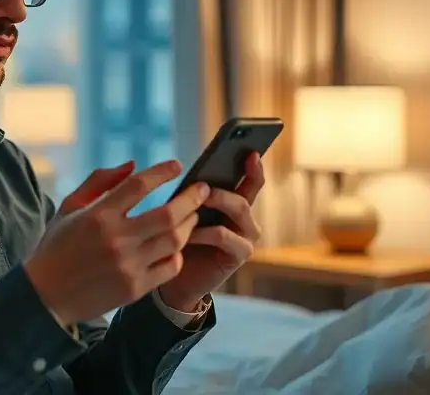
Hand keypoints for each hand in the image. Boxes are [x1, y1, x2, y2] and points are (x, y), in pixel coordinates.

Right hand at [24, 160, 212, 326]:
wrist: (46, 296)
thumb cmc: (58, 246)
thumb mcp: (70, 207)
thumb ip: (100, 182)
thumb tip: (133, 164)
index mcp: (98, 215)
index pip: (139, 185)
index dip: (162, 172)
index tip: (176, 165)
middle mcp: (116, 240)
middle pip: (168, 214)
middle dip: (191, 198)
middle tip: (202, 189)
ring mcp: (128, 266)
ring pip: (174, 240)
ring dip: (189, 224)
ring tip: (192, 215)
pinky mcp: (135, 288)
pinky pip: (170, 267)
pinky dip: (178, 253)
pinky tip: (177, 245)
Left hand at [158, 152, 264, 311]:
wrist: (176, 279)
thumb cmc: (178, 239)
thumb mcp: (185, 211)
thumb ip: (194, 194)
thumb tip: (191, 172)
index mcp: (235, 203)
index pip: (251, 179)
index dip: (254, 166)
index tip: (251, 151)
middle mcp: (246, 218)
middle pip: (245, 192)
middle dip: (224, 184)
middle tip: (203, 183)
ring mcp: (246, 236)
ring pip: (239, 208)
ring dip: (215, 202)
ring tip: (192, 204)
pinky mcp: (240, 254)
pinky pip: (224, 235)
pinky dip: (204, 231)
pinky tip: (186, 233)